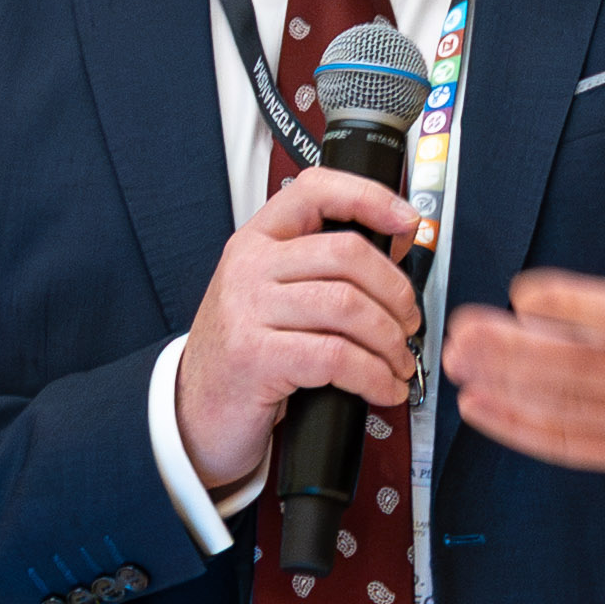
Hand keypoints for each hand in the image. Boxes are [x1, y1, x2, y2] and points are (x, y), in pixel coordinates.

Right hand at [175, 168, 422, 489]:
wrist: (195, 412)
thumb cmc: (243, 355)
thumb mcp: (270, 297)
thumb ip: (317, 270)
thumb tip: (393, 251)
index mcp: (256, 242)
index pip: (315, 191)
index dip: (369, 198)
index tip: (407, 221)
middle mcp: (249, 267)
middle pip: (347, 253)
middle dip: (396, 291)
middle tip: (409, 322)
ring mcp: (248, 310)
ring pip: (349, 306)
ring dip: (390, 340)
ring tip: (398, 361)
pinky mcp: (256, 357)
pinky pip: (337, 357)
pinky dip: (374, 376)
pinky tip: (382, 388)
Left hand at [443, 132, 604, 474]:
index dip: (574, 307)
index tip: (523, 290)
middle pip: (581, 370)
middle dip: (515, 351)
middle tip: (463, 330)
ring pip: (566, 408)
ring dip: (505, 386)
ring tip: (456, 360)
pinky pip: (567, 443)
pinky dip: (518, 429)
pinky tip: (476, 406)